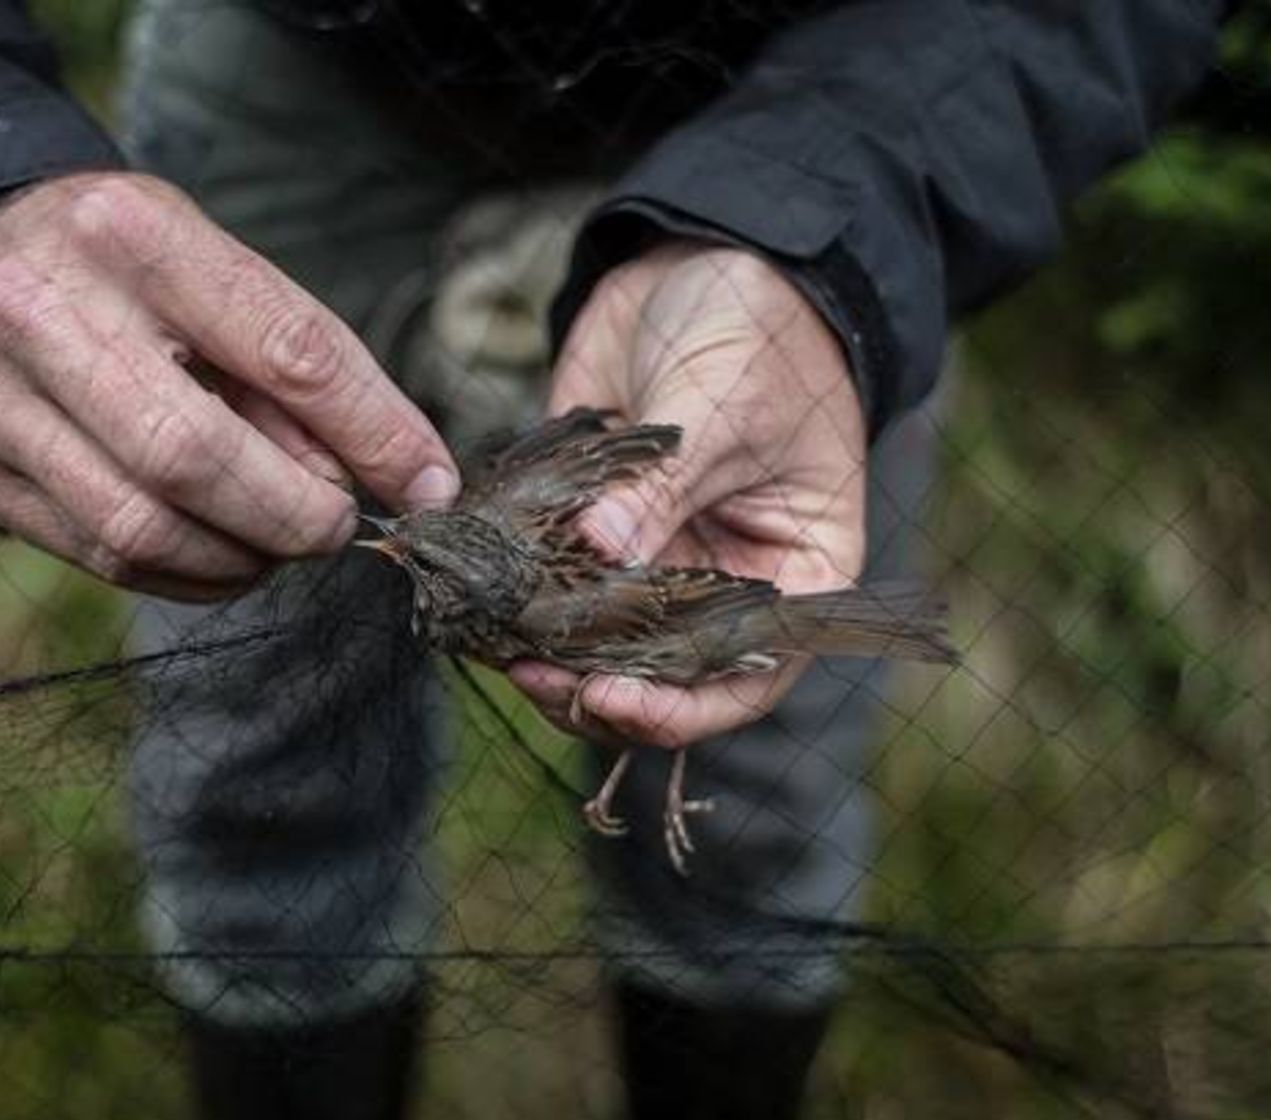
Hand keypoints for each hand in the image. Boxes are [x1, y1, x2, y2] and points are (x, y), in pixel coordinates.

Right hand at [0, 171, 459, 600]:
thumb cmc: (130, 271)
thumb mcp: (220, 273)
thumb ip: (307, 370)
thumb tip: (405, 480)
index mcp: (133, 236)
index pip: (283, 350)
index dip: (372, 433)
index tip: (428, 486)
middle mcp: (43, 310)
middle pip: (193, 456)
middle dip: (293, 514)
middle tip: (337, 526)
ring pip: (142, 525)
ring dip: (240, 557)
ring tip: (279, 540)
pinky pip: (104, 556)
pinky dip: (188, 575)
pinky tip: (224, 556)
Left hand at [509, 243, 867, 747]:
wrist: (701, 262)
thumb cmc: (756, 328)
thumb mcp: (721, 403)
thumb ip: (663, 486)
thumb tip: (600, 553)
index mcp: (793, 571)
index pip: (747, 675)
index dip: (679, 706)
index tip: (608, 693)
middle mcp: (724, 581)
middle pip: (662, 676)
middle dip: (594, 687)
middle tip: (529, 670)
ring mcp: (656, 559)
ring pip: (598, 643)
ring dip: (546, 653)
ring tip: (493, 640)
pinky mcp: (593, 529)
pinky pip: (551, 584)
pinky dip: (515, 599)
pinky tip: (476, 594)